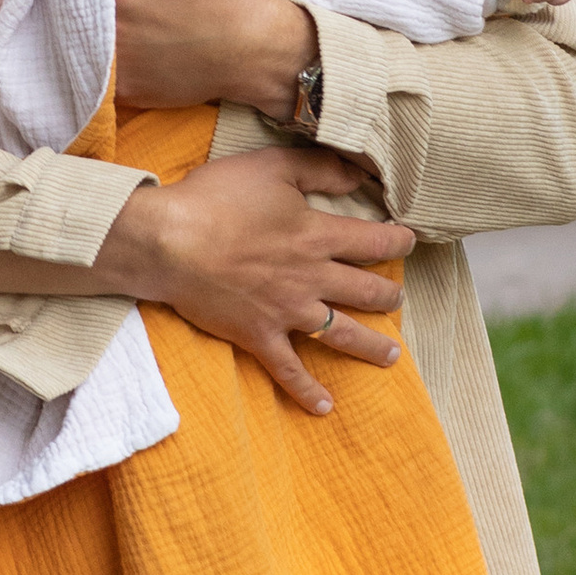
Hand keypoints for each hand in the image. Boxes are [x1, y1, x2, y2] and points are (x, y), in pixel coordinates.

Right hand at [93, 144, 414, 418]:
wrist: (167, 242)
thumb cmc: (214, 200)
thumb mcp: (270, 167)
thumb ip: (318, 168)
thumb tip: (358, 173)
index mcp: (316, 236)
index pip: (374, 241)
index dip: (398, 240)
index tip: (408, 241)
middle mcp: (311, 278)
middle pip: (366, 290)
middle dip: (389, 294)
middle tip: (399, 298)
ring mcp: (287, 312)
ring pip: (343, 334)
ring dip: (371, 346)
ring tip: (391, 355)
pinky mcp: (259, 335)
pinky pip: (289, 369)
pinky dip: (307, 390)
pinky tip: (325, 407)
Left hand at [104, 0, 317, 122]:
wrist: (259, 48)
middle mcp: (103, 24)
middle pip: (78, 5)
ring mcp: (113, 64)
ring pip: (85, 42)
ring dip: (93, 32)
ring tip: (126, 25)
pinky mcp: (126, 92)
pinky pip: (100, 78)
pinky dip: (108, 66)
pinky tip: (132, 53)